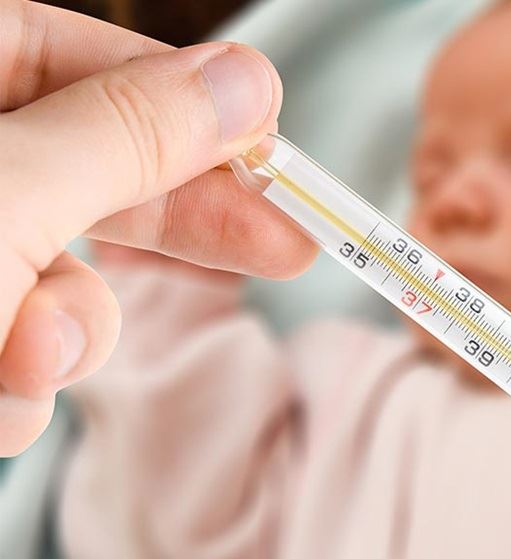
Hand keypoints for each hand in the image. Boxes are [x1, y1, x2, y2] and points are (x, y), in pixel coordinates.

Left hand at [0, 0, 317, 455]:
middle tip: (288, 249)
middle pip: (82, 168)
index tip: (263, 136)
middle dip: (174, 224)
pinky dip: (21, 386)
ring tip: (25, 356)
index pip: (58, 51)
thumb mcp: (8, 195)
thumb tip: (244, 80)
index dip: (168, 89)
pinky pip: (21, 351)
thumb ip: (128, 137)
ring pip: (59, 278)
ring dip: (70, 334)